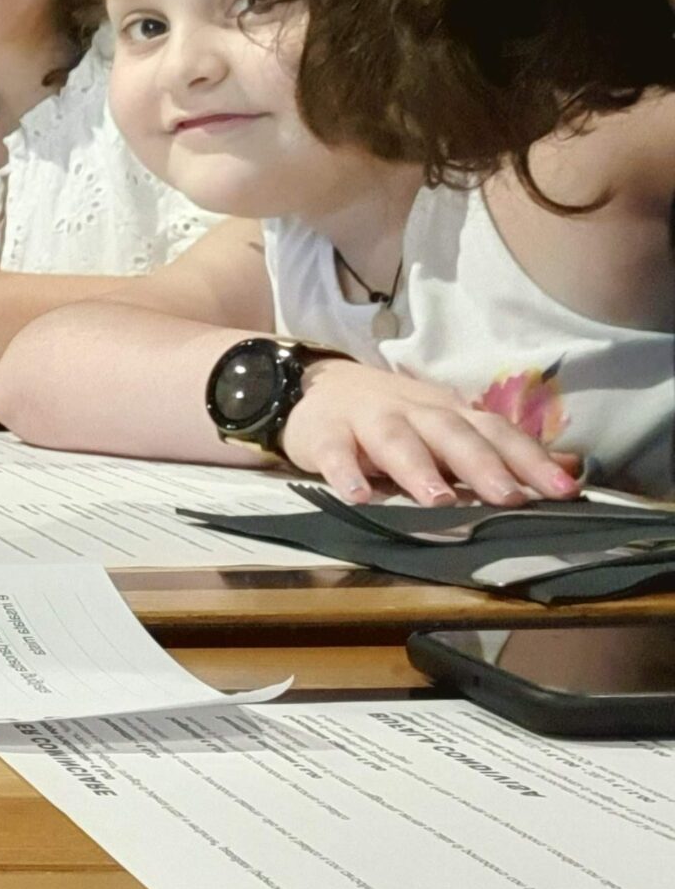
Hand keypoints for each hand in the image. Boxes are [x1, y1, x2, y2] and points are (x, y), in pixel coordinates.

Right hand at [276, 359, 582, 506]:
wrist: (319, 388)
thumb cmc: (395, 418)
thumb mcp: (448, 428)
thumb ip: (501, 450)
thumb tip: (570, 469)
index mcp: (450, 413)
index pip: (496, 431)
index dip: (529, 460)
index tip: (564, 492)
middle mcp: (414, 411)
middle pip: (451, 433)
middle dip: (481, 465)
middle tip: (509, 498)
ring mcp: (366, 420)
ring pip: (396, 440)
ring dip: (418, 469)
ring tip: (438, 500)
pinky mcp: (322, 434)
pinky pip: (334, 453)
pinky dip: (345, 472)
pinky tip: (357, 496)